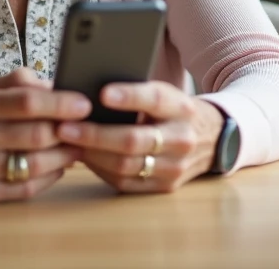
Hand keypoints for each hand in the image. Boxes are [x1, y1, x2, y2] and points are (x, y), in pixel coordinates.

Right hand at [0, 68, 90, 203]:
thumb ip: (20, 83)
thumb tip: (60, 87)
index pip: (28, 103)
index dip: (62, 103)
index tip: (85, 103)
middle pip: (36, 136)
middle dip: (69, 131)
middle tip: (90, 126)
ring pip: (35, 165)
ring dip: (65, 156)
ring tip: (79, 146)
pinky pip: (26, 189)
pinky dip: (50, 177)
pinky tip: (59, 165)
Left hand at [55, 81, 225, 192]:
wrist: (213, 138)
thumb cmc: (175, 111)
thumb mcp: (167, 95)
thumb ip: (137, 93)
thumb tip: (88, 92)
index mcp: (182, 107)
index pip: (155, 99)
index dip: (128, 96)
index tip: (101, 94)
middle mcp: (182, 138)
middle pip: (133, 139)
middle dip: (94, 134)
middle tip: (65, 127)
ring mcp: (176, 166)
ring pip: (126, 165)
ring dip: (92, 154)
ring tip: (68, 142)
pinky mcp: (166, 186)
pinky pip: (126, 182)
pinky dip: (101, 170)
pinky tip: (85, 157)